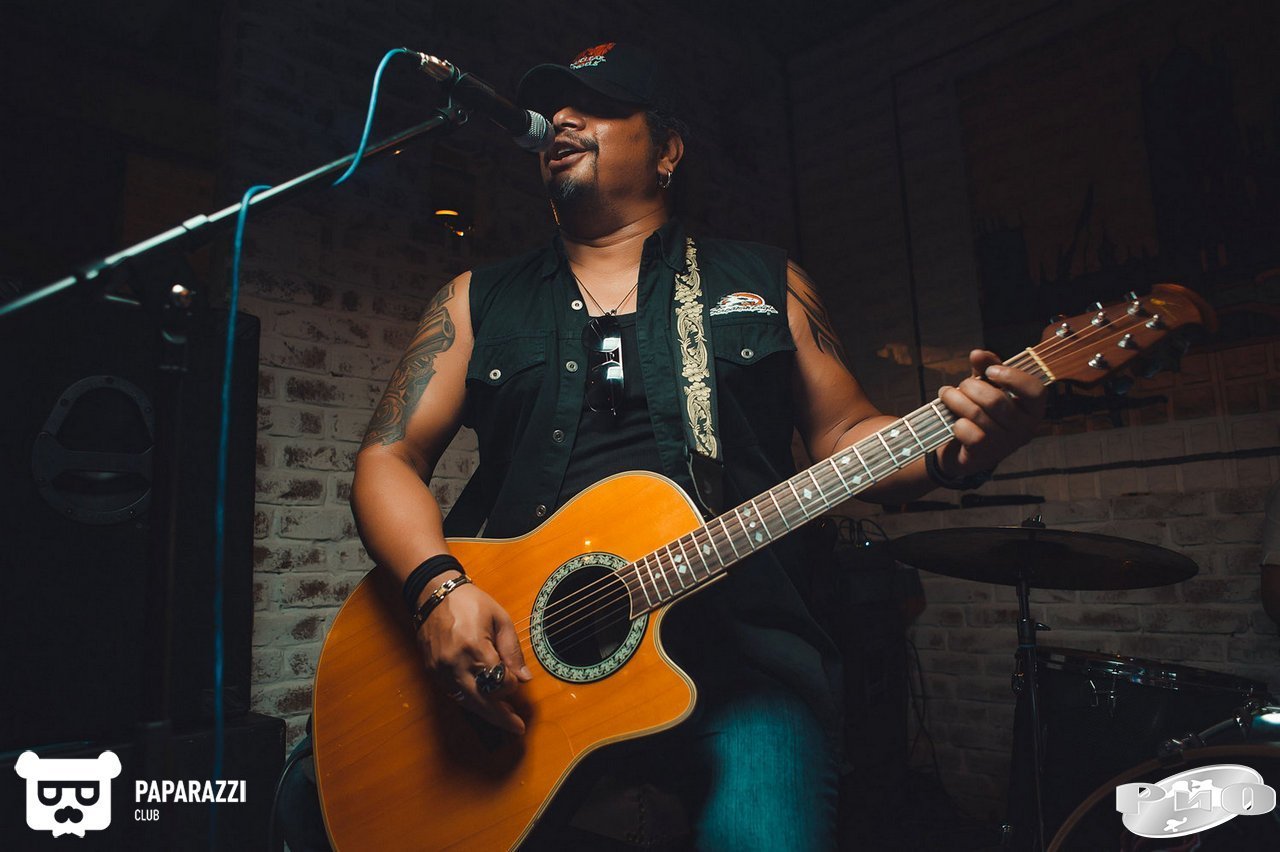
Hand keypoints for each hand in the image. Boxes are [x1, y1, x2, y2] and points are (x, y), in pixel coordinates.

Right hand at [417, 578, 532, 733]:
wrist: (434, 594)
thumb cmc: (469, 602)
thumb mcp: (500, 618)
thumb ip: (512, 650)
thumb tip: (523, 678)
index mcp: (474, 647)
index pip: (499, 681)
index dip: (511, 683)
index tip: (516, 678)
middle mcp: (455, 663)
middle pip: (481, 701)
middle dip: (501, 717)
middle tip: (517, 728)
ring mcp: (441, 670)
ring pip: (466, 702)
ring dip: (486, 713)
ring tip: (504, 720)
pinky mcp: (433, 672)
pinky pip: (454, 694)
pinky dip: (470, 701)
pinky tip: (483, 704)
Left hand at [937, 350, 1045, 475]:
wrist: (964, 449)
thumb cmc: (982, 411)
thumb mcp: (988, 386)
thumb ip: (987, 367)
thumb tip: (977, 354)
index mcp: (1032, 409)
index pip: (1036, 391)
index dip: (1012, 377)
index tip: (990, 372)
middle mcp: (1024, 429)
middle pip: (996, 401)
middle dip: (971, 387)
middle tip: (961, 386)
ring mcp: (1005, 444)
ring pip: (977, 415)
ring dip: (955, 400)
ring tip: (946, 394)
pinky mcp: (984, 455)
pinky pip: (968, 433)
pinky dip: (957, 423)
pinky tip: (954, 421)